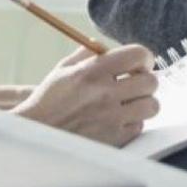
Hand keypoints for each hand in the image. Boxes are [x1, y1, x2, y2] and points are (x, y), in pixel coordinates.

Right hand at [12, 43, 157, 147]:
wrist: (35, 136)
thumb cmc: (48, 102)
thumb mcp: (62, 70)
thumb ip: (86, 53)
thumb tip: (106, 46)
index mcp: (92, 72)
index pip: (138, 55)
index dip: (144, 58)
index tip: (140, 64)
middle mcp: (104, 94)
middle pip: (151, 81)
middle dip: (145, 81)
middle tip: (134, 84)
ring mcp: (111, 119)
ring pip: (152, 105)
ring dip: (143, 103)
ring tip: (128, 104)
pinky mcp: (113, 140)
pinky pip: (139, 127)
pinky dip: (131, 124)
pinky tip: (117, 121)